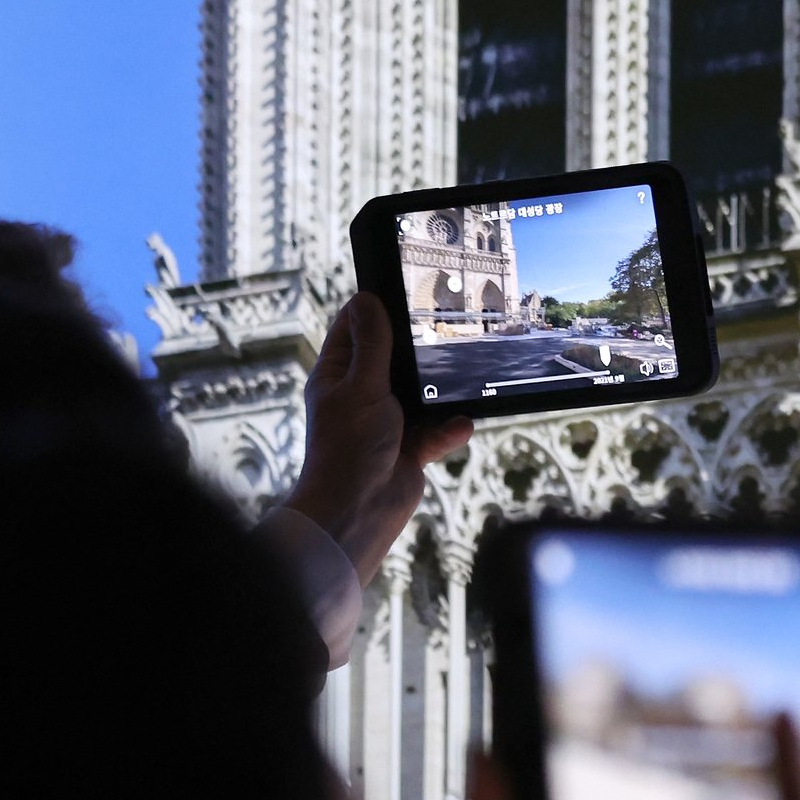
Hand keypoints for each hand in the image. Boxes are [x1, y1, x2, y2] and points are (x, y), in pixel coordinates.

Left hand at [284, 292, 470, 586]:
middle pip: (392, 358)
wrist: (358, 512)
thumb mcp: (362, 386)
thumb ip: (372, 344)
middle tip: (445, 326)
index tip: (401, 287)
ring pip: (420, 393)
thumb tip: (367, 298)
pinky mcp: (409, 448)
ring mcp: (386, 421)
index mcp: (338, 375)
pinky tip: (460, 425)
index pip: (353, 328)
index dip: (374, 307)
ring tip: (461, 377)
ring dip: (439, 392)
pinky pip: (436, 430)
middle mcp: (360, 395)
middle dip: (417, 349)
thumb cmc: (348, 448)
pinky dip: (449, 429)